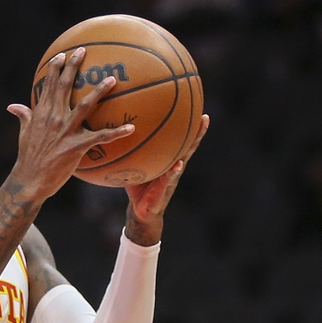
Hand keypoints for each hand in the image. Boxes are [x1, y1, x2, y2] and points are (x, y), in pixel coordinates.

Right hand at [7, 48, 135, 202]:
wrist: (30, 181)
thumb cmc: (28, 158)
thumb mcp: (24, 134)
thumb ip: (23, 116)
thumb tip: (13, 105)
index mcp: (41, 113)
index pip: (48, 85)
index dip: (55, 68)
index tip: (62, 55)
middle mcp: (54, 118)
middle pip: (65, 87)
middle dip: (73, 66)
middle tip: (83, 50)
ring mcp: (65, 131)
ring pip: (85, 106)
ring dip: (99, 92)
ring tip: (112, 80)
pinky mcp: (76, 146)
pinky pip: (100, 137)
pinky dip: (116, 133)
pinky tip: (131, 128)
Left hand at [124, 114, 209, 245]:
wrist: (140, 211)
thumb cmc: (138, 187)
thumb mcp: (133, 168)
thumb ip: (129, 154)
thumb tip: (116, 136)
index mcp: (168, 160)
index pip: (179, 141)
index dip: (187, 127)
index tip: (195, 111)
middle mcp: (174, 167)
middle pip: (188, 146)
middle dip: (198, 132)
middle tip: (205, 118)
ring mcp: (172, 177)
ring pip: (185, 159)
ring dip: (192, 147)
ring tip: (198, 136)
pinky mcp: (165, 188)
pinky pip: (170, 177)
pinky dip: (174, 171)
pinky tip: (179, 164)